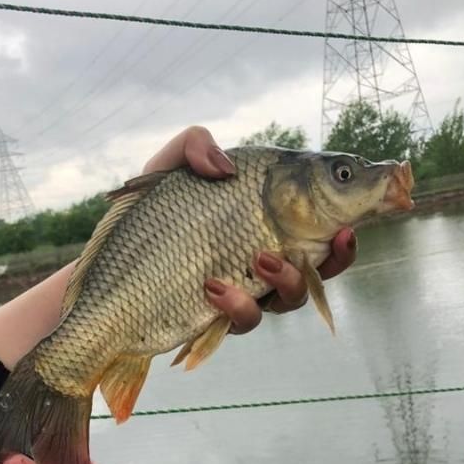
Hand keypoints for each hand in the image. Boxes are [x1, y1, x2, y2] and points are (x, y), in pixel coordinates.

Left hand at [143, 126, 356, 333]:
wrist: (113, 268)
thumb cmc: (150, 215)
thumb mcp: (169, 168)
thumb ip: (194, 145)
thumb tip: (225, 167)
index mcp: (268, 217)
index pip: (321, 217)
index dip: (345, 218)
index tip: (350, 215)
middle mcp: (268, 255)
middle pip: (322, 265)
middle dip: (338, 256)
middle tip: (337, 239)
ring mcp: (249, 291)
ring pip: (290, 297)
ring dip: (288, 279)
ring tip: (261, 258)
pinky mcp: (225, 319)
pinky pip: (246, 319)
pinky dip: (236, 304)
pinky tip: (211, 286)